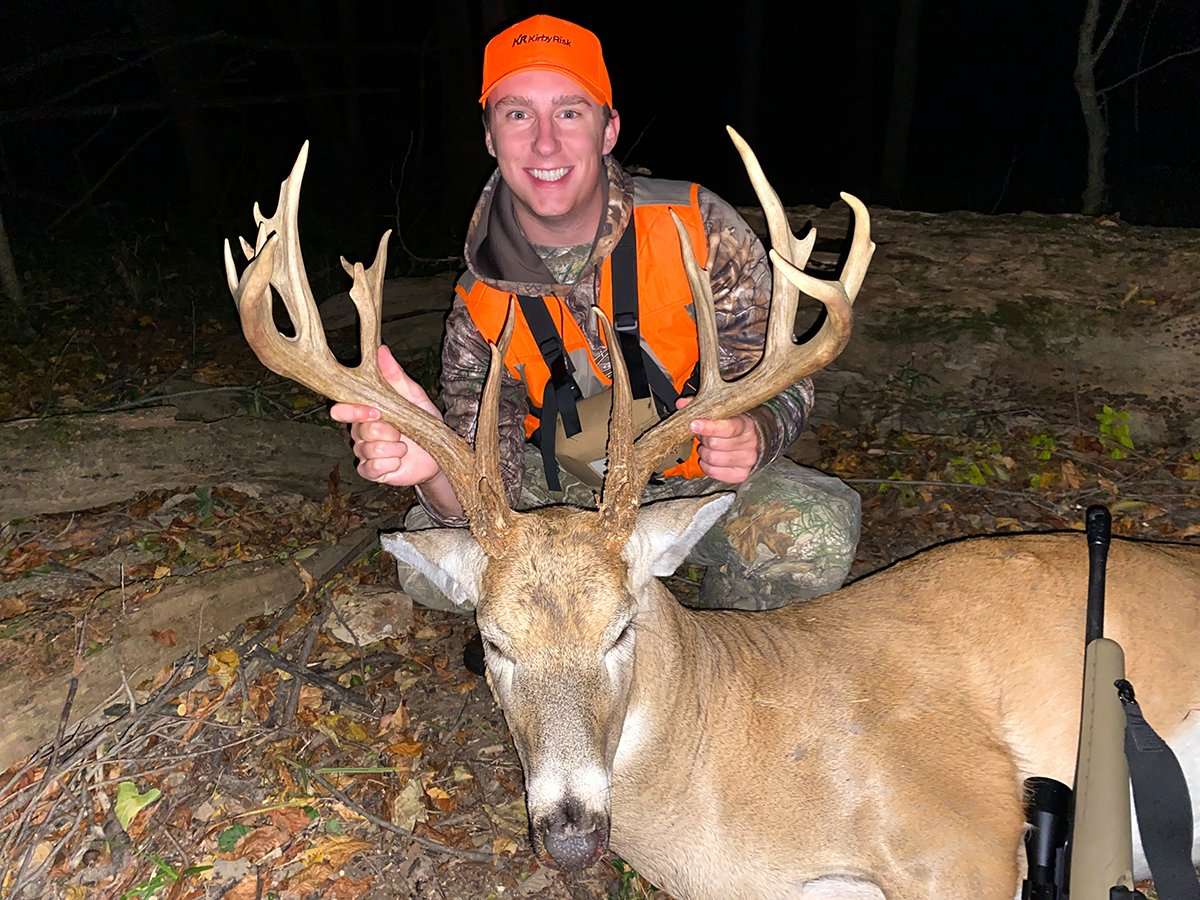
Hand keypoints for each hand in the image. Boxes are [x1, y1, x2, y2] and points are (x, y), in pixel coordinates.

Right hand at [329, 345, 442, 486]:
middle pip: (360, 431)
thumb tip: (381, 350)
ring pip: (368, 449)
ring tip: (404, 446)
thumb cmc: (423, 422)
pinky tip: (399, 460)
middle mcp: (360, 431)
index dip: (353, 411)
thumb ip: (395, 376)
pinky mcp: (371, 470)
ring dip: (393, 449)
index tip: (376, 412)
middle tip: (400, 432)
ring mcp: (364, 452)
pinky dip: (390, 463)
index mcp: (365, 411)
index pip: (342, 409)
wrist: (437, 454)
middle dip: (385, 432)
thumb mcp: (413, 396)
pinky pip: (371, 468)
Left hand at [676, 397, 758, 484]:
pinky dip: (706, 466)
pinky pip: (714, 472)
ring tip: (707, 447)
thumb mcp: (723, 413)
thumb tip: (682, 403)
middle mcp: (750, 443)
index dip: (709, 427)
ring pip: (713, 458)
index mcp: (746, 424)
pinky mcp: (741, 474)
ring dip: (704, 453)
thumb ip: (703, 407)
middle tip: (704, 435)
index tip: (694, 424)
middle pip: (715, 444)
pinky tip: (709, 459)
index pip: (728, 428)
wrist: (755, 441)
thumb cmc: (735, 426)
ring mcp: (747, 460)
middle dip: (704, 439)